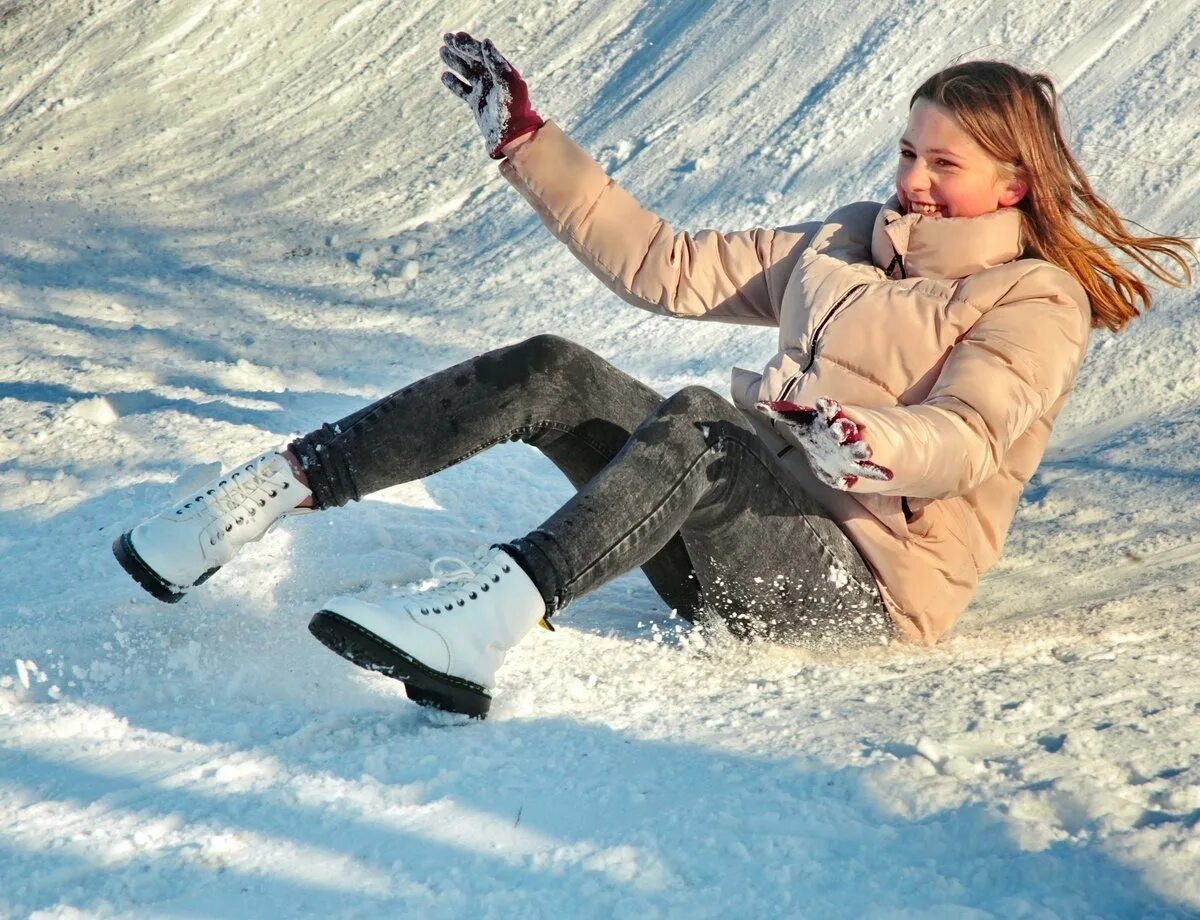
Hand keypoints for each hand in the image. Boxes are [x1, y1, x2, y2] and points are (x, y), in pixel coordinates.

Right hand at [440, 32, 543, 158]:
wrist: (512, 135)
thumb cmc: (513, 109)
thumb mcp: (507, 83)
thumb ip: (497, 63)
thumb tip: (485, 42)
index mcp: (502, 72)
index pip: (483, 53)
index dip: (469, 45)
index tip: (456, 38)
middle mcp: (492, 79)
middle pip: (473, 59)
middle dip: (460, 48)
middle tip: (446, 38)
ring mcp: (484, 91)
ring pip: (466, 72)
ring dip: (454, 61)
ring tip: (442, 51)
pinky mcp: (477, 103)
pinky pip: (463, 90)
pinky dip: (454, 83)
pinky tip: (444, 76)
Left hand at [757, 397, 892, 489]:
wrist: (837, 448)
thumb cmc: (816, 432)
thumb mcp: (802, 423)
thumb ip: (783, 413)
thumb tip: (758, 405)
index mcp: (828, 420)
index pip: (827, 410)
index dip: (826, 407)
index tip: (823, 403)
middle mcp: (841, 433)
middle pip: (842, 429)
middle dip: (842, 429)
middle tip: (842, 427)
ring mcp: (851, 450)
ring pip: (857, 449)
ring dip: (861, 449)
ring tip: (866, 450)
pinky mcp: (859, 466)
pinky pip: (870, 469)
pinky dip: (877, 472)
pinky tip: (885, 476)